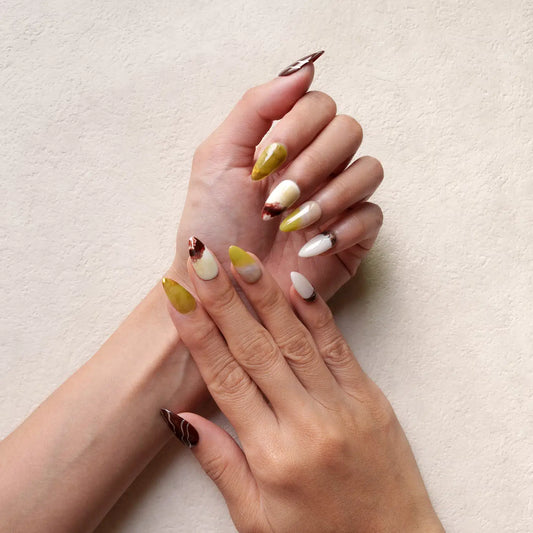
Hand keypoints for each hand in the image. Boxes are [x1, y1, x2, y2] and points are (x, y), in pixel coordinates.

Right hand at [160, 250, 442, 531]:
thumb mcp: (257, 518)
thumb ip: (220, 462)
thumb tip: (181, 416)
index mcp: (271, 454)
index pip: (224, 378)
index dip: (198, 334)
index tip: (177, 297)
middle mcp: (305, 422)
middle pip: (255, 348)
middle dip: (223, 299)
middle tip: (202, 257)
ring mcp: (341, 405)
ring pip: (294, 338)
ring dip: (264, 295)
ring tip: (240, 259)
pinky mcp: (369, 396)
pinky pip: (337, 346)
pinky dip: (315, 312)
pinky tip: (295, 282)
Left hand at [169, 53, 382, 300]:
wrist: (220, 285)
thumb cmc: (213, 224)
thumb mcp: (218, 157)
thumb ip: (256, 106)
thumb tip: (307, 64)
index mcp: (286, 143)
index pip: (318, 104)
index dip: (297, 128)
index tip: (263, 164)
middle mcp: (317, 165)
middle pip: (348, 130)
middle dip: (312, 163)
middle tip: (276, 199)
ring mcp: (337, 200)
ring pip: (369, 169)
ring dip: (330, 195)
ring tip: (290, 224)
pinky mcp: (351, 236)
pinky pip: (373, 216)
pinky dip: (344, 228)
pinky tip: (310, 247)